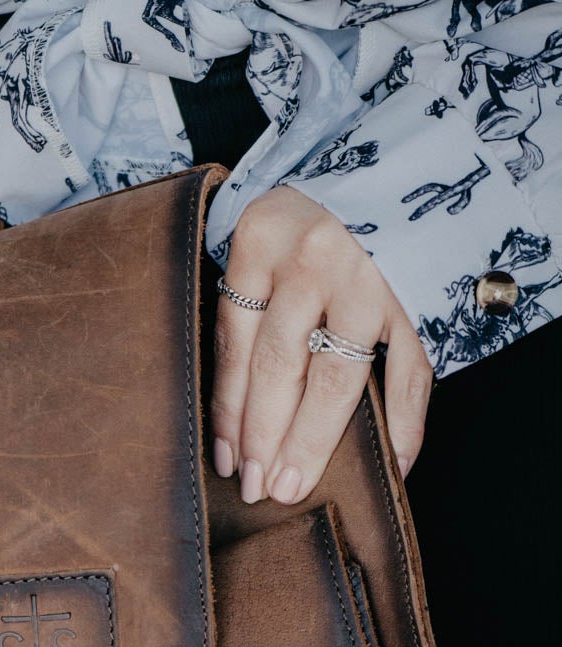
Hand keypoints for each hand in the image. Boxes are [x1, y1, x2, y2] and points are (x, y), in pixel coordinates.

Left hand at [211, 185, 433, 502]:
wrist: (405, 157)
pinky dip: (404, 425)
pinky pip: (410, 373)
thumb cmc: (319, 212)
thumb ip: (249, 298)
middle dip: (264, 438)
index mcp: (260, 240)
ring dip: (313, 440)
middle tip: (256, 489)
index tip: (224, 461)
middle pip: (279, 367)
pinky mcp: (421, 293)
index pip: (235, 344)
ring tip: (294, 484)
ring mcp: (371, 277)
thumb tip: (233, 404)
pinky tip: (390, 465)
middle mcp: (312, 257)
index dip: (228, 411)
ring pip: (335, 378)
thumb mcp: (268, 235)